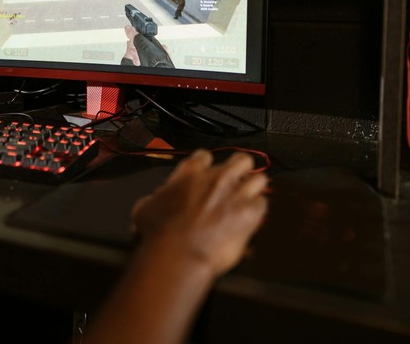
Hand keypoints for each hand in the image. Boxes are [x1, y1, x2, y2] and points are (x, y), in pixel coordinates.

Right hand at [131, 149, 267, 279]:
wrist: (178, 254)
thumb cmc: (161, 234)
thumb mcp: (146, 207)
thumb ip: (157, 197)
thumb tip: (156, 200)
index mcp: (191, 172)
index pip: (205, 155)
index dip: (207, 165)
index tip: (206, 175)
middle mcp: (216, 178)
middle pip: (241, 160)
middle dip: (240, 170)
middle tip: (236, 182)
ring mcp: (236, 194)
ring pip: (259, 178)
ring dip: (254, 188)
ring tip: (248, 198)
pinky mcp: (250, 213)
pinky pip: (263, 204)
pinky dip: (257, 211)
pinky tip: (250, 218)